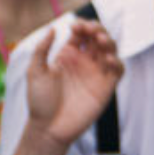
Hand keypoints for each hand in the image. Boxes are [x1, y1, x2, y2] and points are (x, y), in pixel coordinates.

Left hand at [25, 20, 123, 146]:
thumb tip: (53, 28)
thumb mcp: (36, 71)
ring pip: (110, 51)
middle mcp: (84, 63)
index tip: (75, 26)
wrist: (47, 128)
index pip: (81, 34)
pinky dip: (117, 62)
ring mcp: (95, 74)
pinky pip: (118, 71)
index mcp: (69, 56)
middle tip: (91, 30)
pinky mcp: (105, 88)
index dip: (82, 26)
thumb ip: (42, 49)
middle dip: (97, 29)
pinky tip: (108, 59)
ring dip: (109, 41)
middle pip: (98, 38)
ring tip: (100, 39)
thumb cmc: (39, 101)